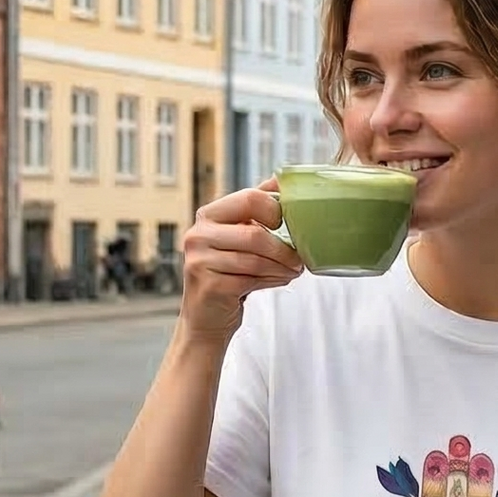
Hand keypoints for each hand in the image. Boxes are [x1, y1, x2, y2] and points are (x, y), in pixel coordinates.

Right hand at [178, 180, 302, 340]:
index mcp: (207, 216)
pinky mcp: (208, 286)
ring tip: (292, 271)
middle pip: (255, 234)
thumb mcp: (237, 236)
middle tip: (300, 258)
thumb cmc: (228, 273)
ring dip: (282, 267)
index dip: (276, 211)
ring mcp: (199, 261)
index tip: (287, 225)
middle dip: (285, 248)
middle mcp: (198, 235)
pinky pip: (251, 279)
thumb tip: (280, 179)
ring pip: (256, 260)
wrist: (205, 317)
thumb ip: (254, 209)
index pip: (249, 198)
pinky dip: (272, 280)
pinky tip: (279, 280)